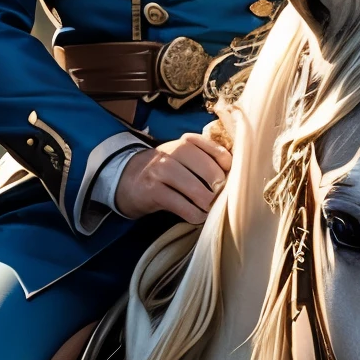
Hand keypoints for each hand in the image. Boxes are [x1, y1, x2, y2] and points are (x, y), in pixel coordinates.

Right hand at [114, 132, 232, 224]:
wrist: (126, 178)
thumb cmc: (163, 169)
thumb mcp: (181, 155)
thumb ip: (204, 157)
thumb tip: (233, 174)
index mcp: (186, 142)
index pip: (217, 151)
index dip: (228, 168)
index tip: (230, 179)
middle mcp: (173, 152)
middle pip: (208, 171)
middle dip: (219, 189)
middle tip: (220, 198)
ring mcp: (161, 171)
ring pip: (196, 189)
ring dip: (207, 203)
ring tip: (209, 209)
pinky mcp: (153, 191)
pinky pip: (181, 206)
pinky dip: (194, 215)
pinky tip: (197, 217)